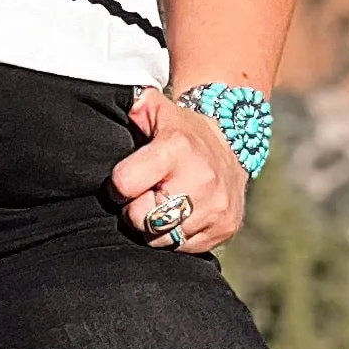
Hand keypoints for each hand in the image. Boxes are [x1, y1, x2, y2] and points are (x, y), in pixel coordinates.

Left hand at [109, 86, 249, 255]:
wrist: (234, 142)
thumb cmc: (181, 131)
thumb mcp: (156, 110)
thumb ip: (132, 106)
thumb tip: (113, 100)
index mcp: (176, 148)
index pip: (124, 184)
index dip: (118, 185)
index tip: (127, 179)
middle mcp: (201, 180)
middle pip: (142, 219)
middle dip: (135, 210)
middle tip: (145, 194)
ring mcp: (216, 208)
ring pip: (161, 238)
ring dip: (154, 227)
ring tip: (163, 204)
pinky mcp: (225, 228)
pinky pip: (182, 248)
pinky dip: (175, 236)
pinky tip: (181, 215)